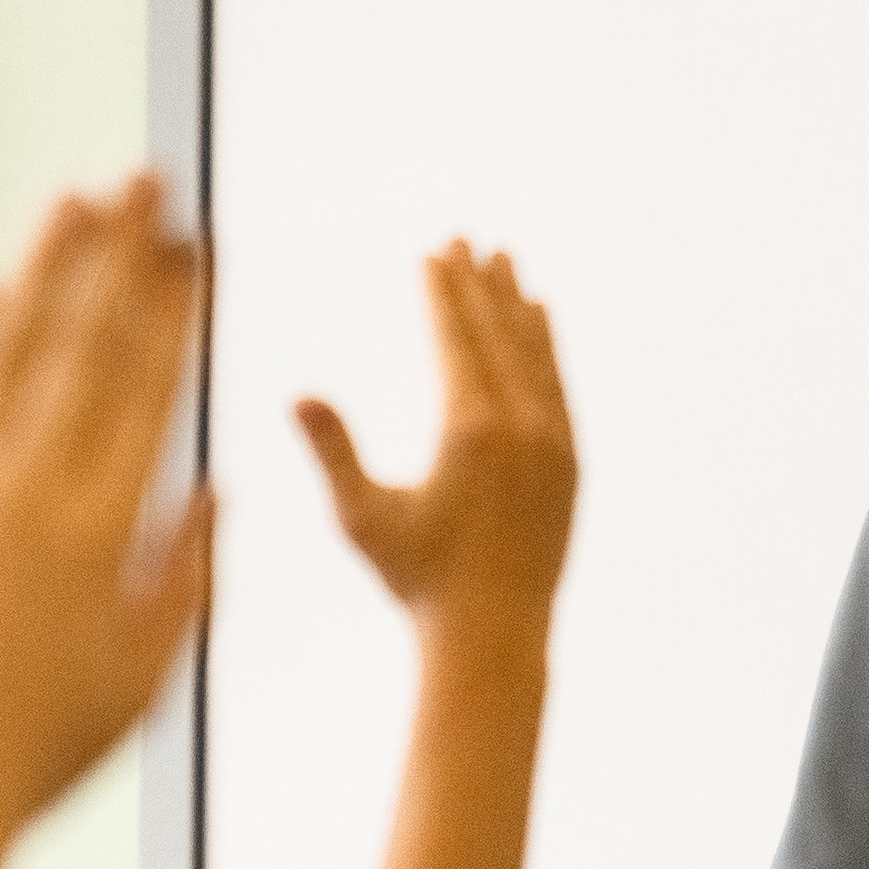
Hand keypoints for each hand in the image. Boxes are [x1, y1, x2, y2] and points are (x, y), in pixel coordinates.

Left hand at [0, 180, 209, 868]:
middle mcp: (16, 491)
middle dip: (119, 252)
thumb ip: (180, 573)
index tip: (198, 244)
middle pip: (78, 342)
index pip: (145, 387)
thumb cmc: (33, 754)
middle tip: (147, 179)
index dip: (175, 305)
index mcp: (94, 531)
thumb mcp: (139, 674)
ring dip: (40, 265)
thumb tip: (207, 489)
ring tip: (74, 196)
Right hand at [297, 245, 575, 636]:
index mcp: (471, 429)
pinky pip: (558, 387)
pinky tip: (541, 322)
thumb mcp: (363, 517)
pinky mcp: (571, 463)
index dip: (442, 292)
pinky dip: (547, 349)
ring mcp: (554, 443)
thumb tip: (298, 393)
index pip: (455, 339)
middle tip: (466, 236)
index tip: (433, 250)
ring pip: (536, 355)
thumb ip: (334, 450)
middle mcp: (522, 426)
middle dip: (480, 283)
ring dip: (519, 306)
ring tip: (508, 262)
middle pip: (499, 334)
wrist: (494, 632)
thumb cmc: (416, 580)